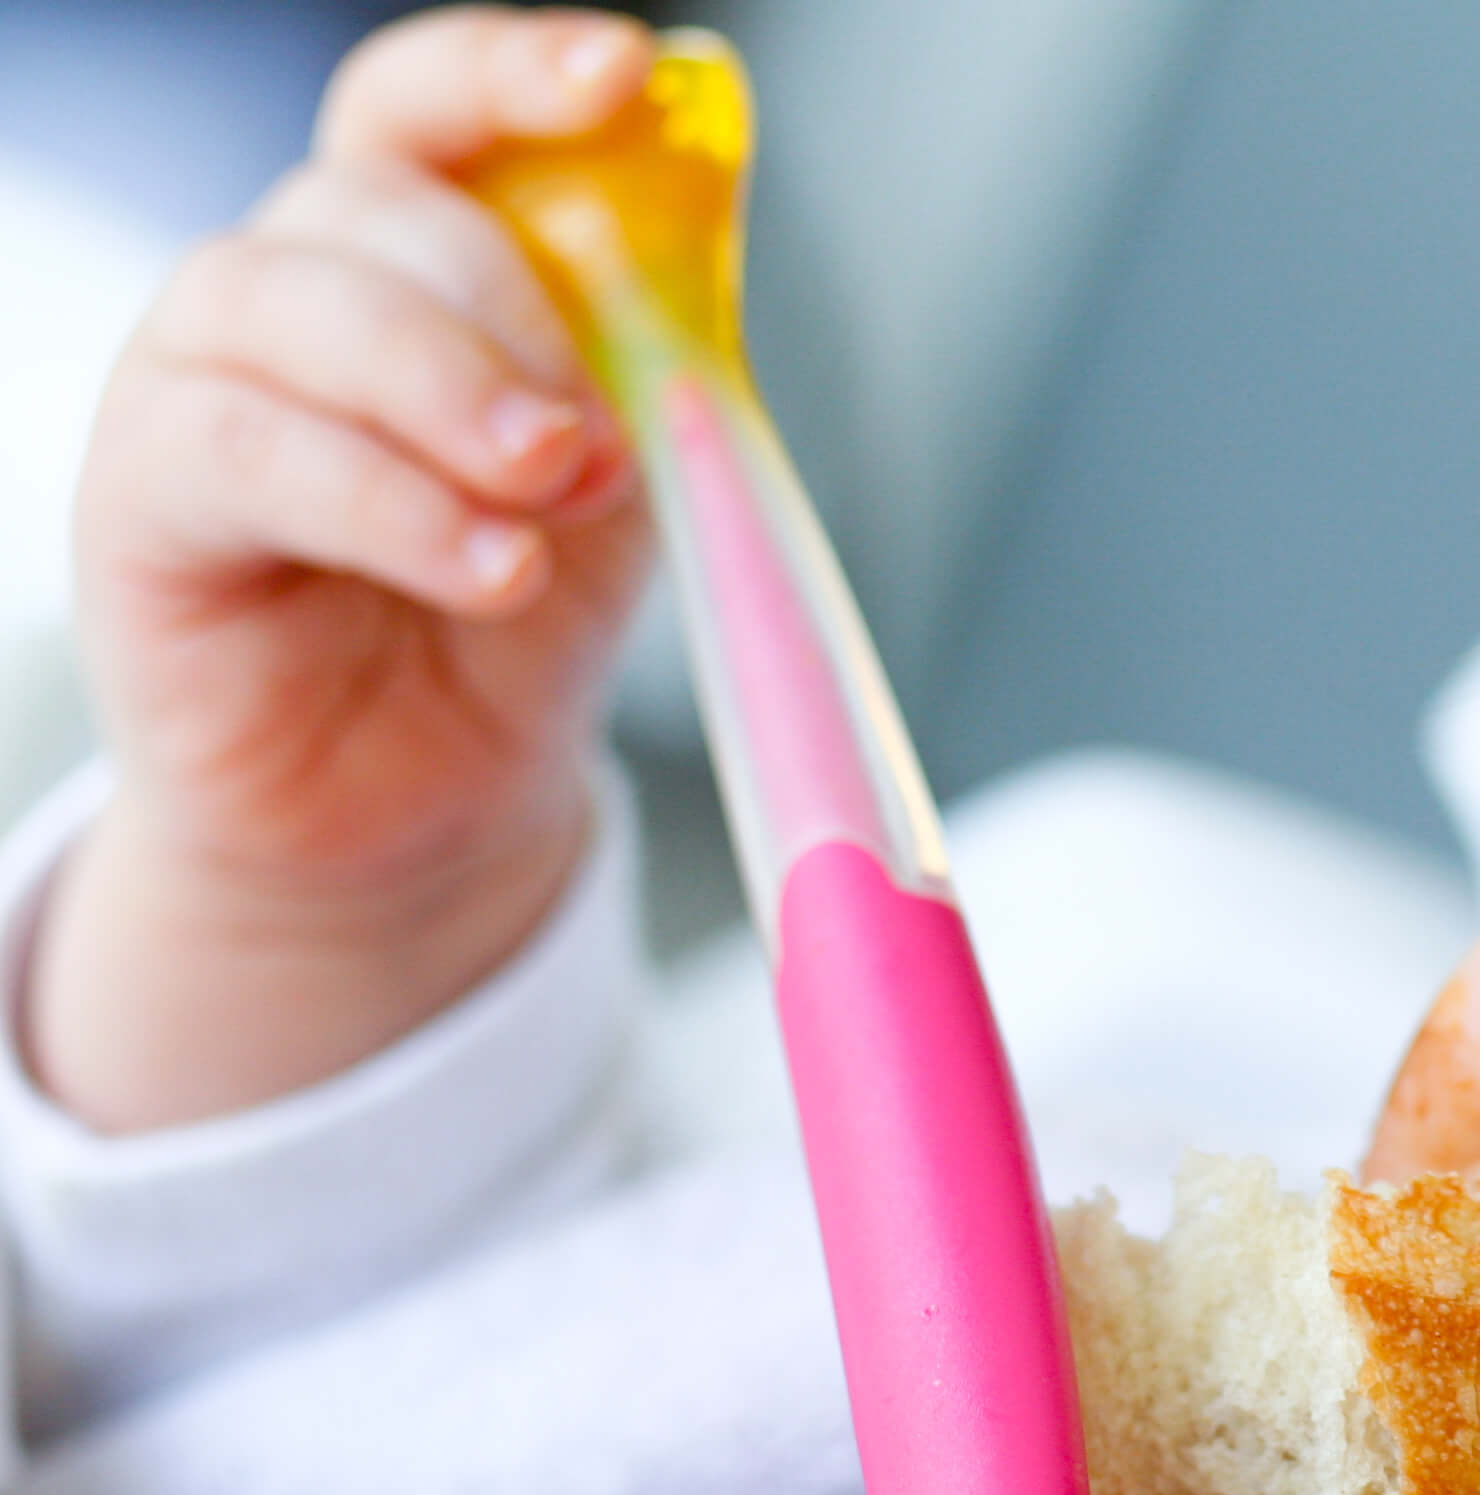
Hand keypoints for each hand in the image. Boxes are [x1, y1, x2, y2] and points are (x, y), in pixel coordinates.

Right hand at [35, 7, 658, 1129]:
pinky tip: (489, 565)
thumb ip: (650, 346)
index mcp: (407, 256)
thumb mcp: (622, 472)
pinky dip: (383, 501)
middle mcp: (286, 290)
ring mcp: (194, 382)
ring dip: (439, 393)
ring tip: (549, 492)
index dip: (509, 72)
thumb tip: (701, 186)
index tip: (622, 77)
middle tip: (595, 434)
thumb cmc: (514, 614)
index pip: (425, 105)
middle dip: (507, 307)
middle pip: (367, 205)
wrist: (431, 800)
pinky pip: (242, 454)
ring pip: (283, 306)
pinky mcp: (141, 502)